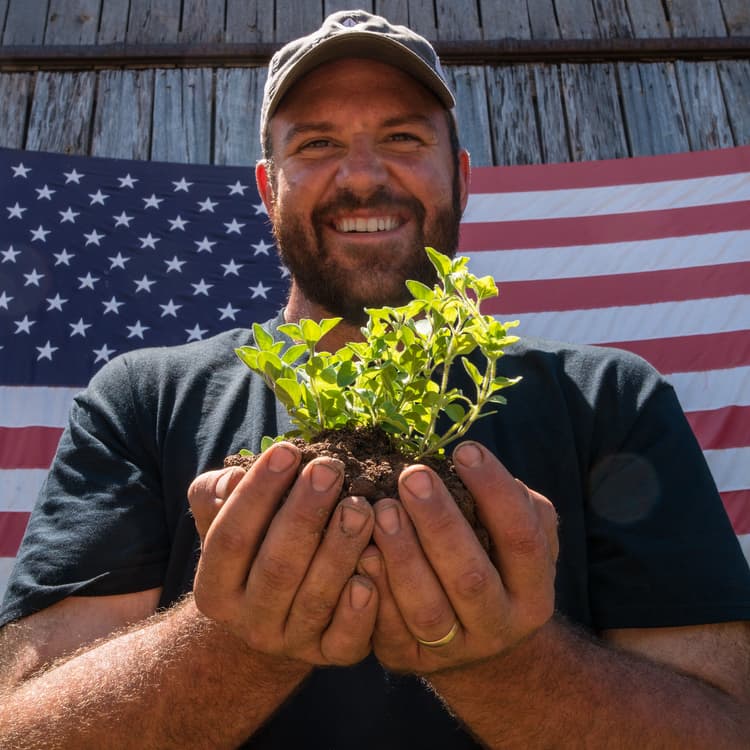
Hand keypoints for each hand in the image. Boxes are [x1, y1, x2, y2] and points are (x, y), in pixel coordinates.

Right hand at [188, 442, 377, 665]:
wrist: (276, 618)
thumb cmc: (256, 548)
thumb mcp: (225, 521)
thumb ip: (217, 496)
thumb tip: (233, 478)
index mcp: (215, 587)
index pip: (230, 536)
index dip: (258, 492)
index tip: (288, 451)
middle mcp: (249, 622)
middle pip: (276, 568)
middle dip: (305, 514)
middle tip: (331, 469)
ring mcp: (291, 643)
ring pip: (315, 599)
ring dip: (340, 549)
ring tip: (362, 506)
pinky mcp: (331, 656)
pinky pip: (346, 638)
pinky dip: (361, 607)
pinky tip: (374, 565)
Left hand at [361, 441, 557, 673]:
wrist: (476, 642)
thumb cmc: (494, 565)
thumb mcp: (517, 540)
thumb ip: (512, 505)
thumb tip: (473, 461)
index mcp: (533, 592)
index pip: (522, 538)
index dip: (495, 492)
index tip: (465, 450)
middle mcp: (500, 626)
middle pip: (471, 577)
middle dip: (439, 522)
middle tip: (412, 476)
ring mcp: (455, 651)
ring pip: (427, 609)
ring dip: (402, 556)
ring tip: (381, 510)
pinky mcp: (410, 661)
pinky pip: (388, 629)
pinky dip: (374, 590)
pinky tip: (362, 551)